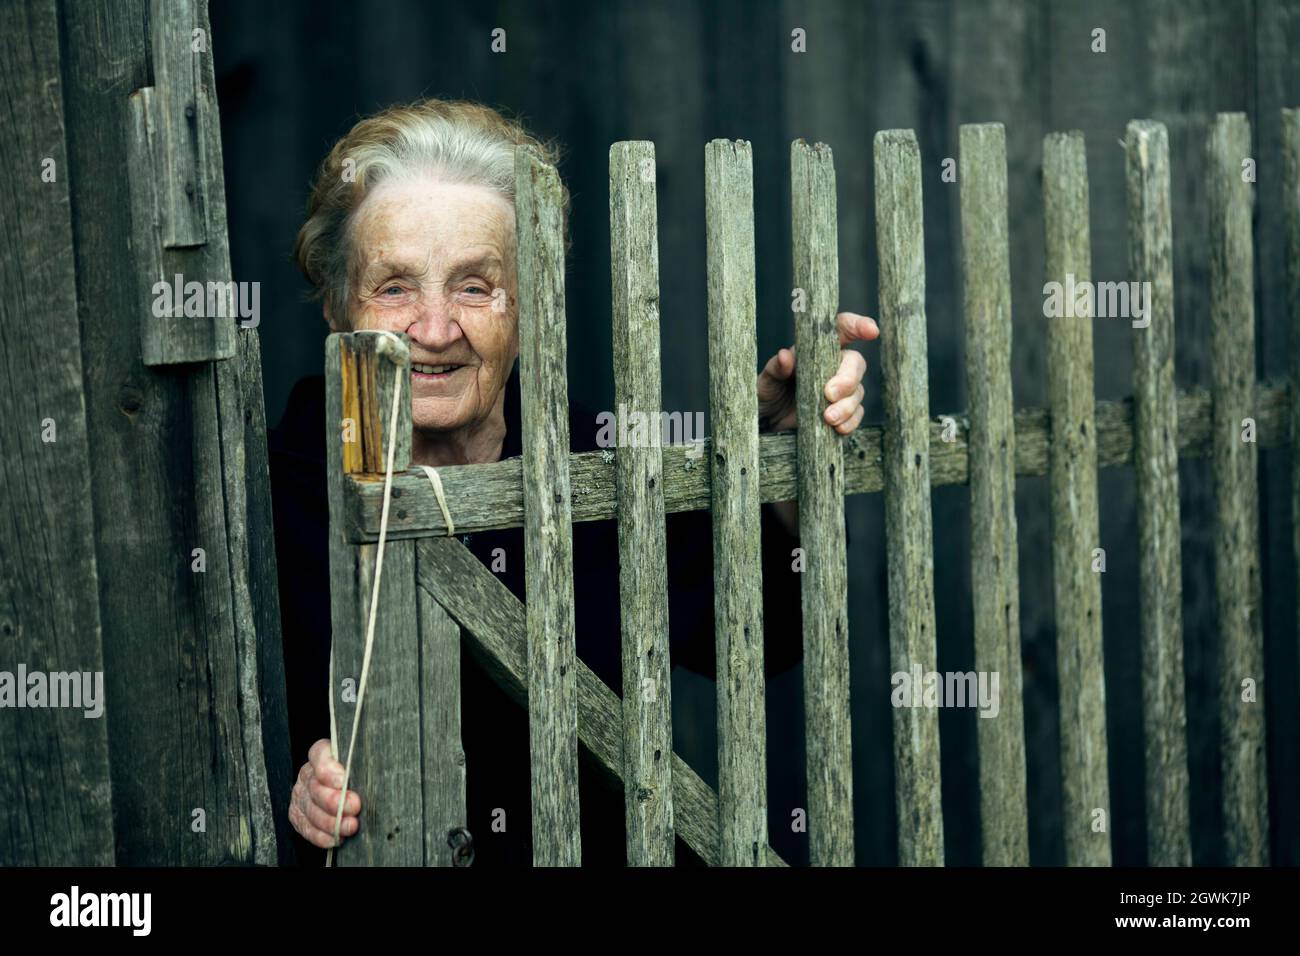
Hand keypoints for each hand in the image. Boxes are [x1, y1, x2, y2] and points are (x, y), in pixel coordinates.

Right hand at [289, 738, 361, 848]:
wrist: (341, 792)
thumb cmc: (358, 776)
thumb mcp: (360, 765)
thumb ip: (362, 766)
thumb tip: (378, 774)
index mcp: (322, 756)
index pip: (319, 754)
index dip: (328, 768)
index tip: (343, 780)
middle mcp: (308, 775)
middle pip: (315, 787)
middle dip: (335, 800)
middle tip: (354, 806)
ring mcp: (301, 796)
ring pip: (311, 810)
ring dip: (331, 821)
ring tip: (350, 826)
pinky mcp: (298, 816)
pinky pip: (306, 828)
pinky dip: (322, 835)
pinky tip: (336, 838)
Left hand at [757, 311, 878, 434]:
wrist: (767, 422)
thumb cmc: (768, 393)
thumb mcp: (766, 379)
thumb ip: (776, 368)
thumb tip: (785, 356)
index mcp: (815, 349)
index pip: (841, 329)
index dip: (857, 325)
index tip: (871, 330)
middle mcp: (831, 366)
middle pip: (855, 363)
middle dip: (847, 379)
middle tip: (829, 394)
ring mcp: (840, 389)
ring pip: (858, 391)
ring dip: (847, 405)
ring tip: (828, 418)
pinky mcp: (842, 412)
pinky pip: (856, 414)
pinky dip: (850, 421)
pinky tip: (838, 428)